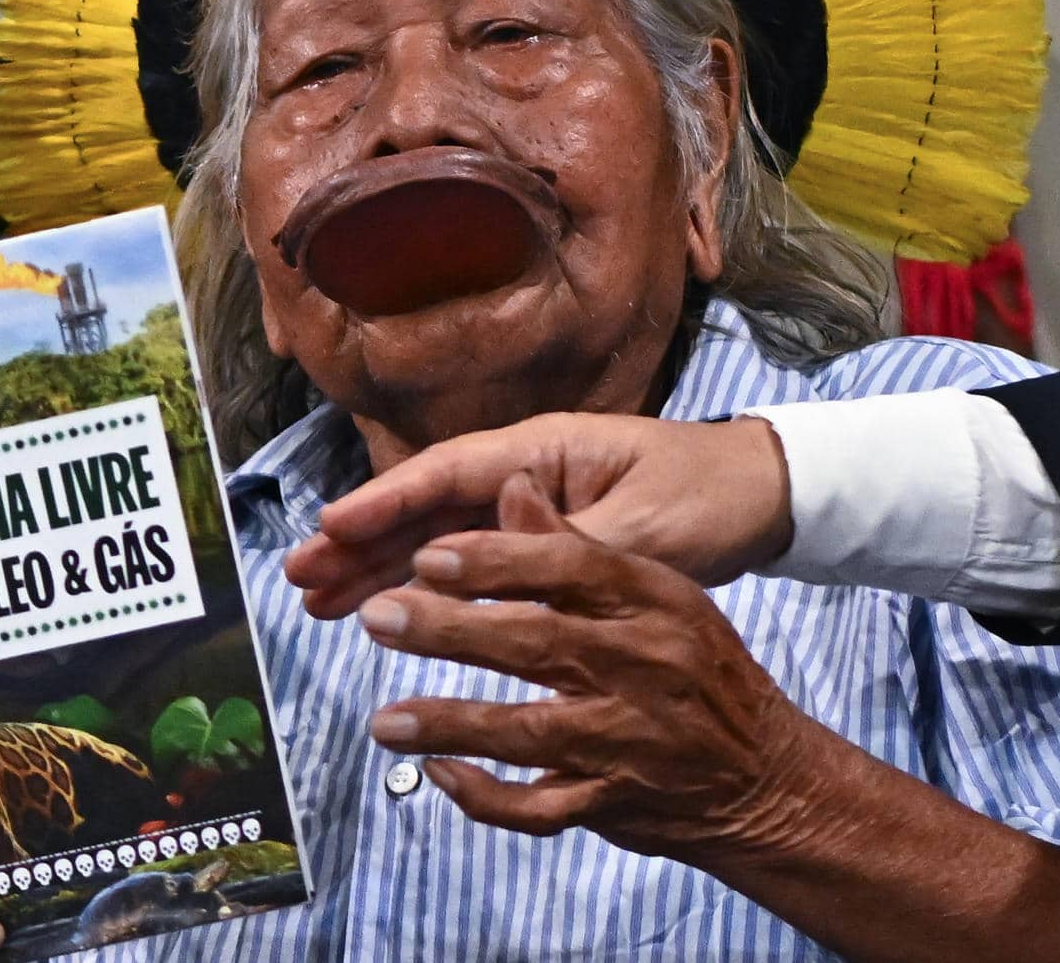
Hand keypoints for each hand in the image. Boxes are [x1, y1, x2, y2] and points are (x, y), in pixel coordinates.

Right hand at [288, 412, 791, 617]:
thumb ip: (562, 536)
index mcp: (543, 451)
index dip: (382, 502)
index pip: (446, 473)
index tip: (328, 529)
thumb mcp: (643, 525)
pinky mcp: (539, 541)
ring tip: (319, 601)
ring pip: (437, 538)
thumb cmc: (706, 498)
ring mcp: (527, 505)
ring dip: (378, 566)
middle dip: (360, 541)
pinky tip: (385, 608)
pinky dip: (425, 586)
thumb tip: (490, 528)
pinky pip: (467, 564)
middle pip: (425, 508)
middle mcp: (523, 473)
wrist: (760, 501)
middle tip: (299, 578)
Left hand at [358, 473, 823, 864]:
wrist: (768, 779)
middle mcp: (645, 669)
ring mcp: (629, 742)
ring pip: (528, 732)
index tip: (427, 555)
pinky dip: (484, 796)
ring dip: (449, 722)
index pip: (573, 568)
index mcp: (656, 604)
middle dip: (450, 630)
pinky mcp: (613, 803)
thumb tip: (510, 488)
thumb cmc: (698, 670)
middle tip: (380, 616)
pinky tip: (437, 773)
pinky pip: (538, 807)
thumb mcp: (657, 594)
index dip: (497, 560)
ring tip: (384, 717)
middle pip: (537, 644)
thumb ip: (576, 546)